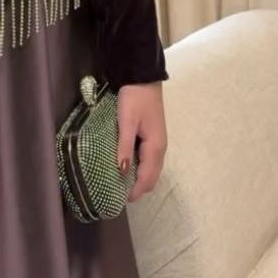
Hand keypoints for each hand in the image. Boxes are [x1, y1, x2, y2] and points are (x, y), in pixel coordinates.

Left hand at [115, 82, 167, 202]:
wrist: (143, 77)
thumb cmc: (134, 98)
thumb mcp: (126, 122)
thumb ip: (124, 147)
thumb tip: (122, 173)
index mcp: (155, 147)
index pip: (147, 178)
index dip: (135, 191)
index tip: (119, 200)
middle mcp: (160, 148)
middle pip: (152, 177)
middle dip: (138, 188)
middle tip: (117, 194)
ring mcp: (159, 143)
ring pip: (152, 170)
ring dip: (140, 179)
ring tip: (120, 184)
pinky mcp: (153, 137)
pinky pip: (149, 161)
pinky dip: (140, 169)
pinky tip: (127, 167)